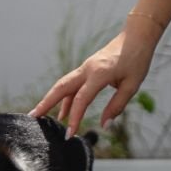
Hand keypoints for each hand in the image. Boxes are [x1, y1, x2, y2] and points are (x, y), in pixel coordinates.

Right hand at [31, 22, 158, 135]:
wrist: (137, 36)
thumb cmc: (137, 59)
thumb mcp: (132, 85)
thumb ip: (117, 106)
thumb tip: (105, 125)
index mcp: (99, 74)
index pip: (81, 99)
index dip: (74, 118)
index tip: (69, 134)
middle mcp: (87, 69)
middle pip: (61, 88)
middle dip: (46, 103)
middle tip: (33, 117)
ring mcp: (85, 67)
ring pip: (63, 85)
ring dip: (51, 100)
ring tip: (41, 116)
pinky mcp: (87, 69)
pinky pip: (72, 85)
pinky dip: (66, 98)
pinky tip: (63, 112)